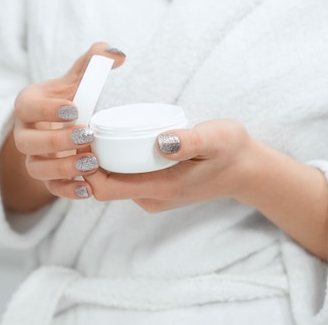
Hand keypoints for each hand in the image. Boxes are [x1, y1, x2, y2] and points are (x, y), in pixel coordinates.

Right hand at [2, 42, 125, 208]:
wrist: (61, 126)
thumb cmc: (70, 98)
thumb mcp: (78, 78)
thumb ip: (95, 60)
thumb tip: (116, 54)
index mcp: (28, 105)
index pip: (27, 107)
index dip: (47, 110)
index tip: (74, 109)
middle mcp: (24, 133)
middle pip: (27, 142)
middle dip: (56, 141)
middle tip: (87, 135)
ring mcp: (33, 157)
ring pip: (36, 168)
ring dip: (62, 168)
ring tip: (91, 164)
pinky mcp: (46, 177)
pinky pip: (50, 189)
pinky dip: (67, 191)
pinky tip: (88, 189)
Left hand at [84, 119, 254, 211]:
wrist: (247, 170)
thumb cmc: (230, 151)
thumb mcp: (216, 139)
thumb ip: (190, 141)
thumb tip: (162, 142)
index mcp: (160, 188)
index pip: (104, 188)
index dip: (85, 167)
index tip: (81, 140)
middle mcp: (151, 198)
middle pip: (103, 184)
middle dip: (87, 162)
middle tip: (81, 129)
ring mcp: (152, 196)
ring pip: (113, 181)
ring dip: (100, 161)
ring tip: (94, 131)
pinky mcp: (155, 189)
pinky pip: (125, 179)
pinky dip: (115, 162)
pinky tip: (114, 141)